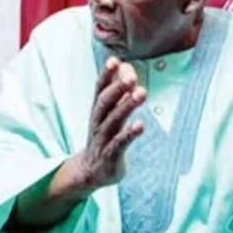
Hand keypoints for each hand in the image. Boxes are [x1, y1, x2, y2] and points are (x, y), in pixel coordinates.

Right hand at [73, 57, 145, 189]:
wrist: (91, 171)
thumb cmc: (105, 137)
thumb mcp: (110, 114)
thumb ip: (118, 92)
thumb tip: (127, 67)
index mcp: (97, 111)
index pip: (100, 89)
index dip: (106, 75)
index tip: (114, 60)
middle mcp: (97, 122)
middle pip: (104, 102)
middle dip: (117, 88)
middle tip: (131, 76)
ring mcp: (102, 139)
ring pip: (113, 121)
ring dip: (126, 106)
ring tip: (141, 93)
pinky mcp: (110, 156)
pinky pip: (119, 144)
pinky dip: (128, 134)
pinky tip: (140, 125)